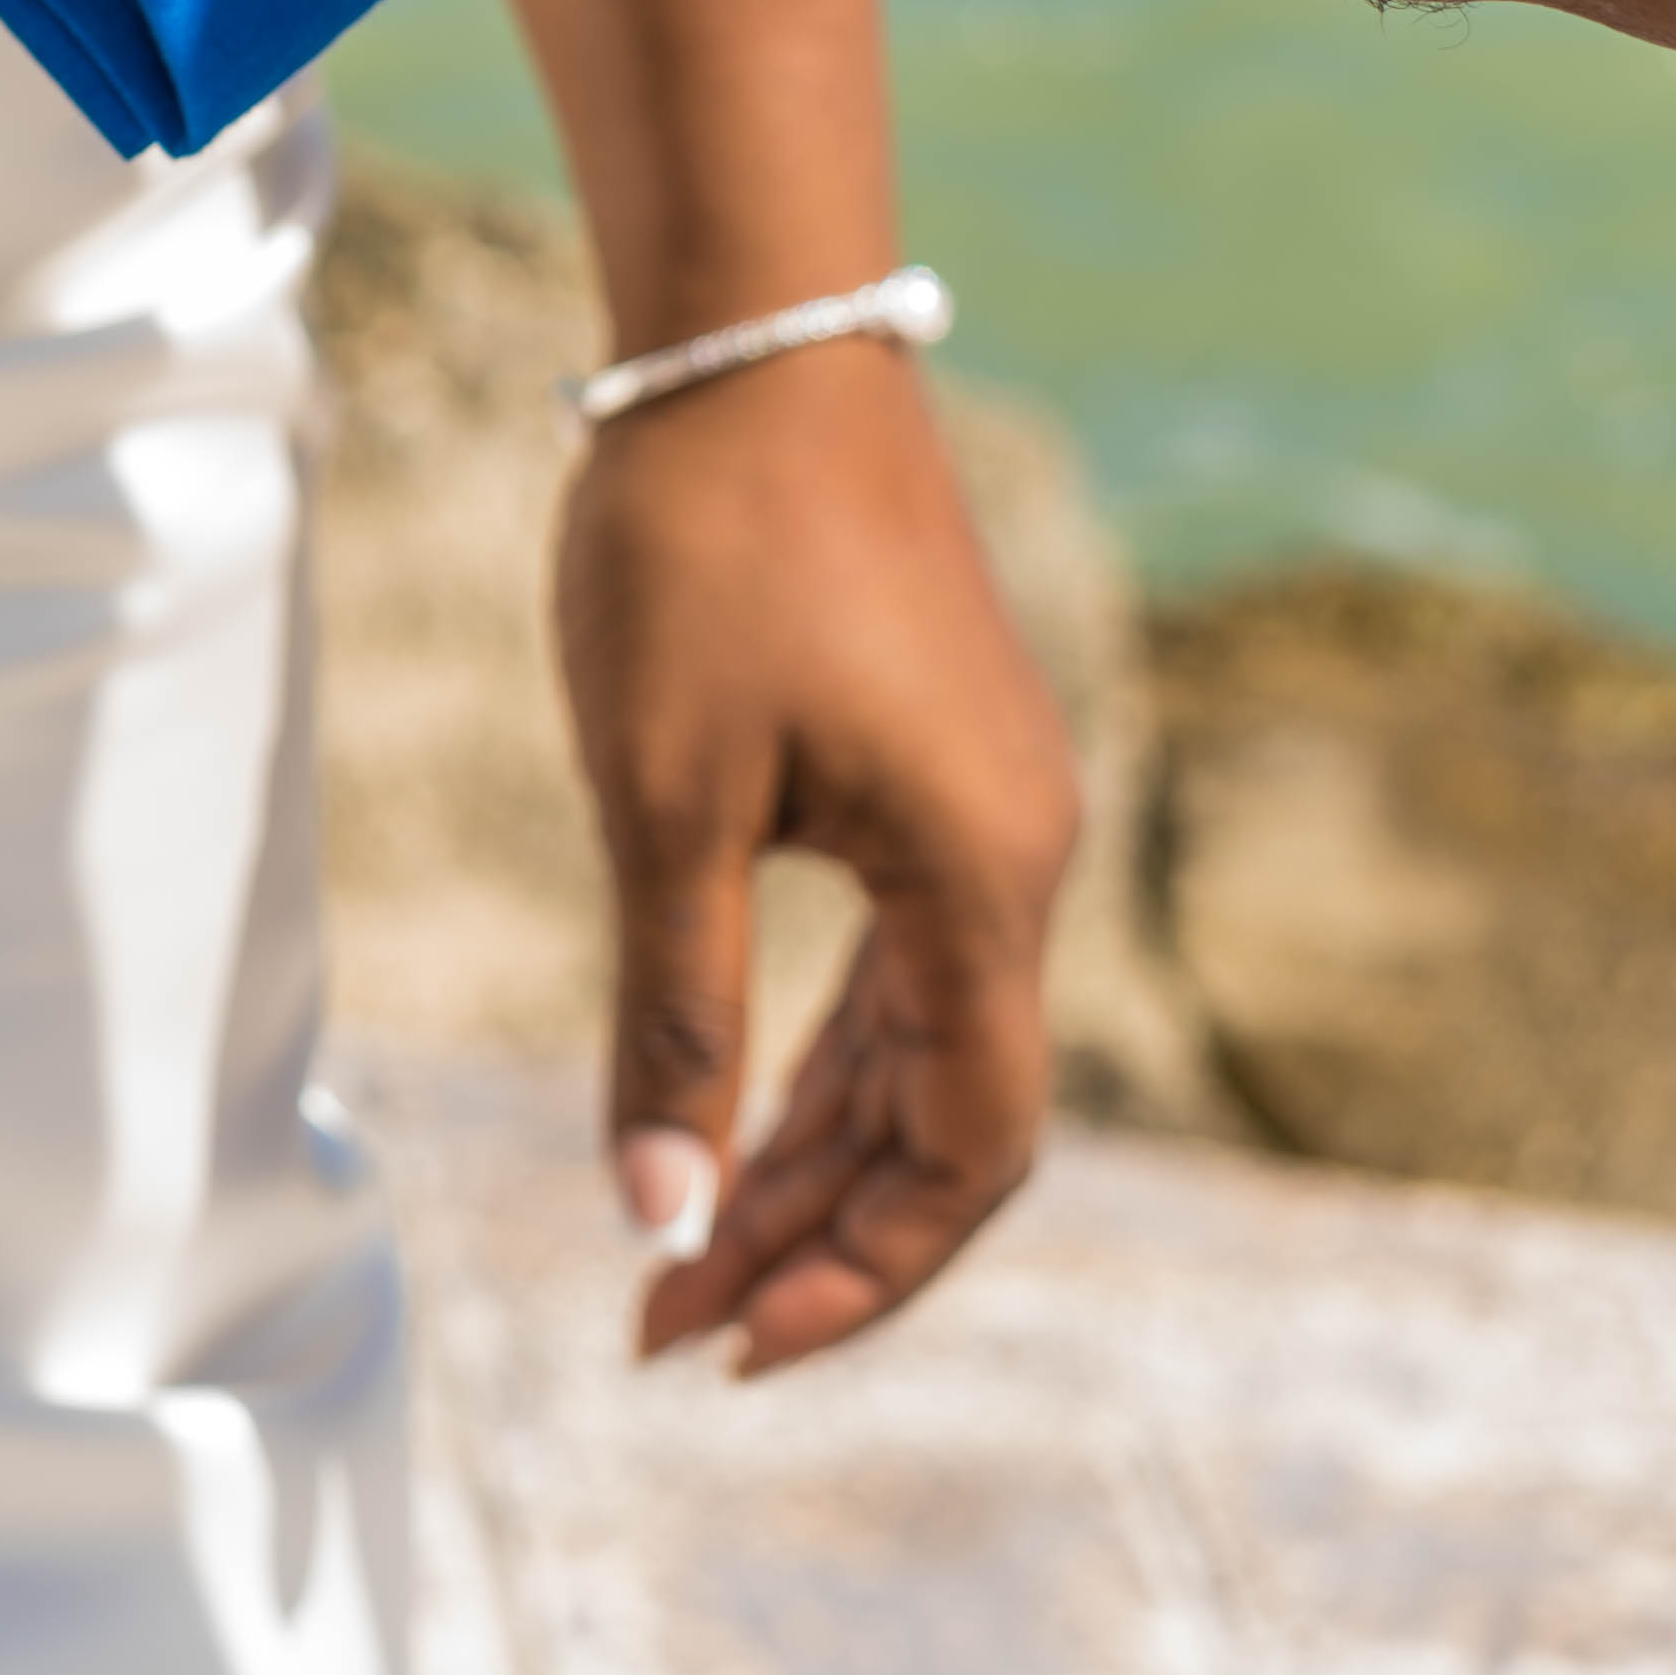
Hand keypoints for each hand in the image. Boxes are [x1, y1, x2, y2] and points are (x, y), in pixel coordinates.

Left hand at [557, 342, 1070, 1375]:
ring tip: (675, 1245)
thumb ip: (673, 1019)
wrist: (749, 338)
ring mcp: (984, 808)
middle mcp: (1020, 857)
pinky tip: (735, 1112)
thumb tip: (656, 1219)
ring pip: (916, 1045)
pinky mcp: (933, 767)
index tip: (718, 1337)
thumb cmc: (701, 550)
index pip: (966, 1151)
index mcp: (984, 878)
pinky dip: (818, 1053)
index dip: (857, 1268)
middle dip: (808, 1233)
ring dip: (806, 1152)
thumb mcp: (662, 801)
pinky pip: (899, 963)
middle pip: (946, 1118)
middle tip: (662, 1323)